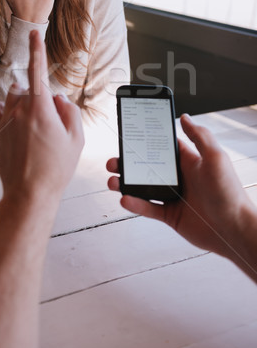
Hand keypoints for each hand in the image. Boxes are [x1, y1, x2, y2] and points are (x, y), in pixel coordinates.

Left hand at [0, 30, 83, 204]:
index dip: (37, 49)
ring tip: (35, 127)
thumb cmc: (56, 168)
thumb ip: (69, 111)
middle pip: (28, 88)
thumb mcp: (77, 138)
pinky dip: (6, 109)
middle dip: (40, 96)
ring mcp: (6, 121)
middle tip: (51, 122)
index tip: (34, 33)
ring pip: (13, 97)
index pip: (38, 71)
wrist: (30, 193)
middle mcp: (19, 110)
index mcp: (41, 108)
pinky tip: (14, 120)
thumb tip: (58, 100)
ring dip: (24, 102)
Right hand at [107, 114, 254, 261]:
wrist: (233, 230)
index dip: (146, 140)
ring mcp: (173, 196)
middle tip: (114, 161)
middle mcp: (179, 177)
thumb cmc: (229, 193)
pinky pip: (148, 208)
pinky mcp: (170, 215)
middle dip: (128, 163)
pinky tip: (125, 199)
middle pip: (147, 166)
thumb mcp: (216, 158)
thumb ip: (199, 136)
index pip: (163, 146)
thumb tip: (184, 117)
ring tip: (113, 181)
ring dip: (126, 183)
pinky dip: (135, 204)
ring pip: (143, 187)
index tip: (130, 135)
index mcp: (189, 161)